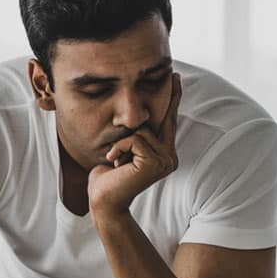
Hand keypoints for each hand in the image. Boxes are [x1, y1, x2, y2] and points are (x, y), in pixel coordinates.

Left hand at [88, 72, 181, 218]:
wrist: (102, 201)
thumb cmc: (107, 178)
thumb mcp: (121, 150)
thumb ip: (134, 136)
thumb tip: (136, 116)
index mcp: (164, 153)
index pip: (168, 121)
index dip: (173, 98)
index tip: (174, 77)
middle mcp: (169, 157)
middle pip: (154, 122)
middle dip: (137, 127)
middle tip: (137, 131)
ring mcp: (165, 161)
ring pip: (141, 130)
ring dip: (121, 143)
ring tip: (116, 162)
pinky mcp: (155, 163)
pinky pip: (134, 139)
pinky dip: (119, 148)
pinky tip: (114, 163)